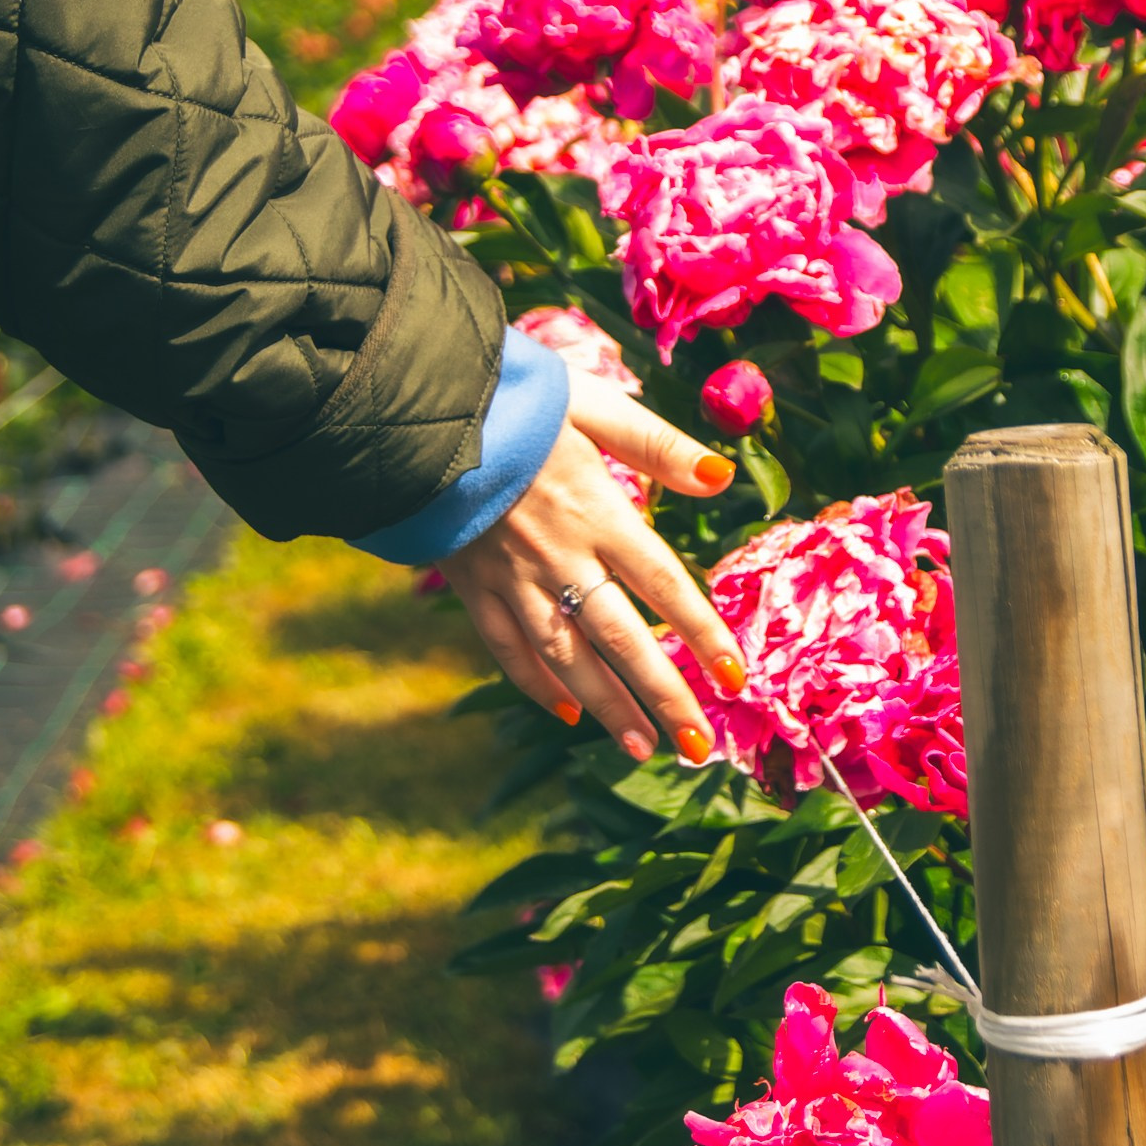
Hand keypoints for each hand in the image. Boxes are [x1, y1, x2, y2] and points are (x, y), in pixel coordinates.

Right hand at [441, 378, 746, 760]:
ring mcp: (510, 577)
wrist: (411, 410)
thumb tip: (723, 476)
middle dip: (662, 696)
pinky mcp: (470, 585)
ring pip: (564, 657)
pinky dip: (536, 683)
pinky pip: (506, 646)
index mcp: (595, 510)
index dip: (701, 633)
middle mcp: (557, 555)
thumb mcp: (591, 404)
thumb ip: (657, 444)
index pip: (662, 584)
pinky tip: (566, 713)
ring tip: (642, 747)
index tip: (734, 679)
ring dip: (606, 706)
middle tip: (696, 747)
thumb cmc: (513, 398)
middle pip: (620, 638)